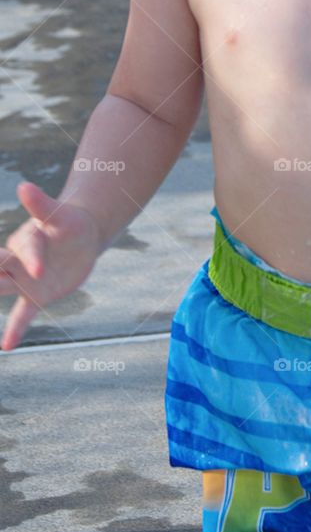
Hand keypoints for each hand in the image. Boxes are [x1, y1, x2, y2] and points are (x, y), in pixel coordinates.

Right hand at [0, 181, 102, 351]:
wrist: (82, 237)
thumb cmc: (70, 222)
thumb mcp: (62, 215)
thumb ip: (42, 205)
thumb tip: (23, 185)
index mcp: (25, 241)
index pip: (24, 251)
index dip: (32, 260)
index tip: (40, 271)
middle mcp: (18, 261)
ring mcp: (25, 280)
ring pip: (2, 290)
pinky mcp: (36, 295)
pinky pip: (22, 314)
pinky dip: (15, 329)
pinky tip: (6, 346)